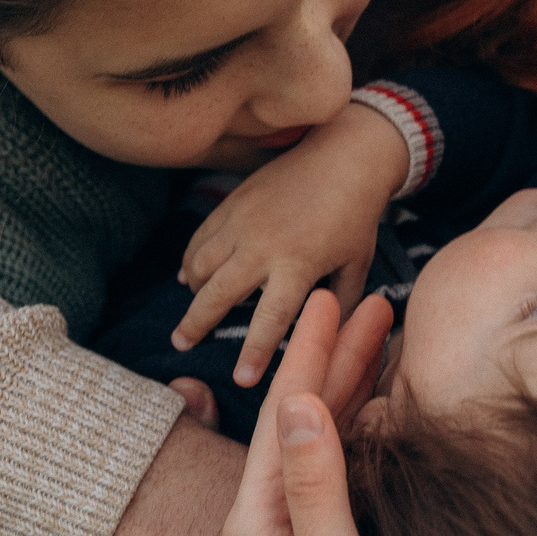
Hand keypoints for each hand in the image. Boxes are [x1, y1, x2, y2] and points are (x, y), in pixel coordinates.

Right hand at [174, 105, 409, 386]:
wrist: (343, 155)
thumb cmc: (355, 216)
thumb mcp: (356, 265)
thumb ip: (339, 303)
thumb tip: (330, 336)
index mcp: (297, 265)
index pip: (270, 320)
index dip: (254, 353)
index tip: (241, 381)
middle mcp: (262, 247)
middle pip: (218, 294)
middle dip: (196, 324)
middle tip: (180, 346)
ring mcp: (242, 223)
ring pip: (200, 264)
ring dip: (191, 291)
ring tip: (189, 312)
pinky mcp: (231, 203)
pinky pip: (200, 238)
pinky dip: (189, 259)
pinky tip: (186, 275)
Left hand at [222, 290, 403, 535]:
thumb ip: (316, 491)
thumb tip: (297, 405)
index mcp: (257, 525)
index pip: (283, 418)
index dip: (310, 355)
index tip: (331, 300)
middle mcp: (268, 527)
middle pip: (301, 421)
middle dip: (335, 358)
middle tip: (372, 300)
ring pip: (321, 443)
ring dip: (348, 386)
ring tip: (379, 335)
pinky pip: (338, 473)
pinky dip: (360, 429)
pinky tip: (378, 407)